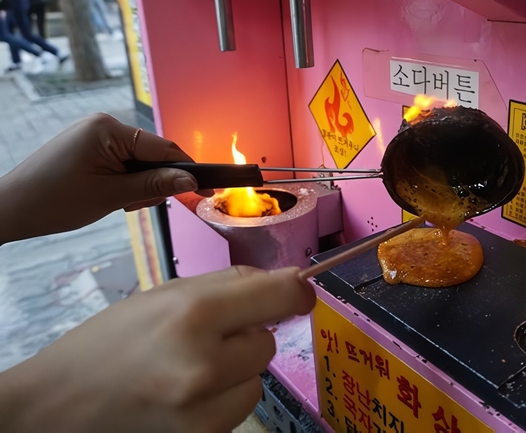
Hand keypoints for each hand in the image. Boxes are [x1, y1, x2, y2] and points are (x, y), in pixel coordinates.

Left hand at [0, 113, 211, 243]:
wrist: (10, 209)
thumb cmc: (51, 201)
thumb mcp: (111, 196)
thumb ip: (154, 185)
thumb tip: (190, 181)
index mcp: (108, 129)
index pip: (163, 148)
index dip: (188, 170)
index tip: (209, 188)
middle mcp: (104, 125)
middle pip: (154, 154)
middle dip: (154, 182)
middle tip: (134, 206)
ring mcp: (96, 134)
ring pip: (140, 161)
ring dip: (138, 184)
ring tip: (115, 203)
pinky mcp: (91, 146)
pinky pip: (124, 162)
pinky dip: (125, 181)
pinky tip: (110, 196)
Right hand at [0, 265, 315, 432]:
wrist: (57, 409)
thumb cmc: (108, 343)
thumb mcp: (164, 295)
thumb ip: (227, 285)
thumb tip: (287, 283)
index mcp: (193, 314)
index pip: (280, 296)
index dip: (296, 292)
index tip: (300, 292)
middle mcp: (204, 363)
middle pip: (267, 340)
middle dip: (244, 336)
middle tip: (203, 338)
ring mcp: (204, 410)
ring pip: (257, 379)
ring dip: (235, 372)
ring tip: (189, 370)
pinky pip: (239, 409)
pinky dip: (222, 400)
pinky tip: (186, 396)